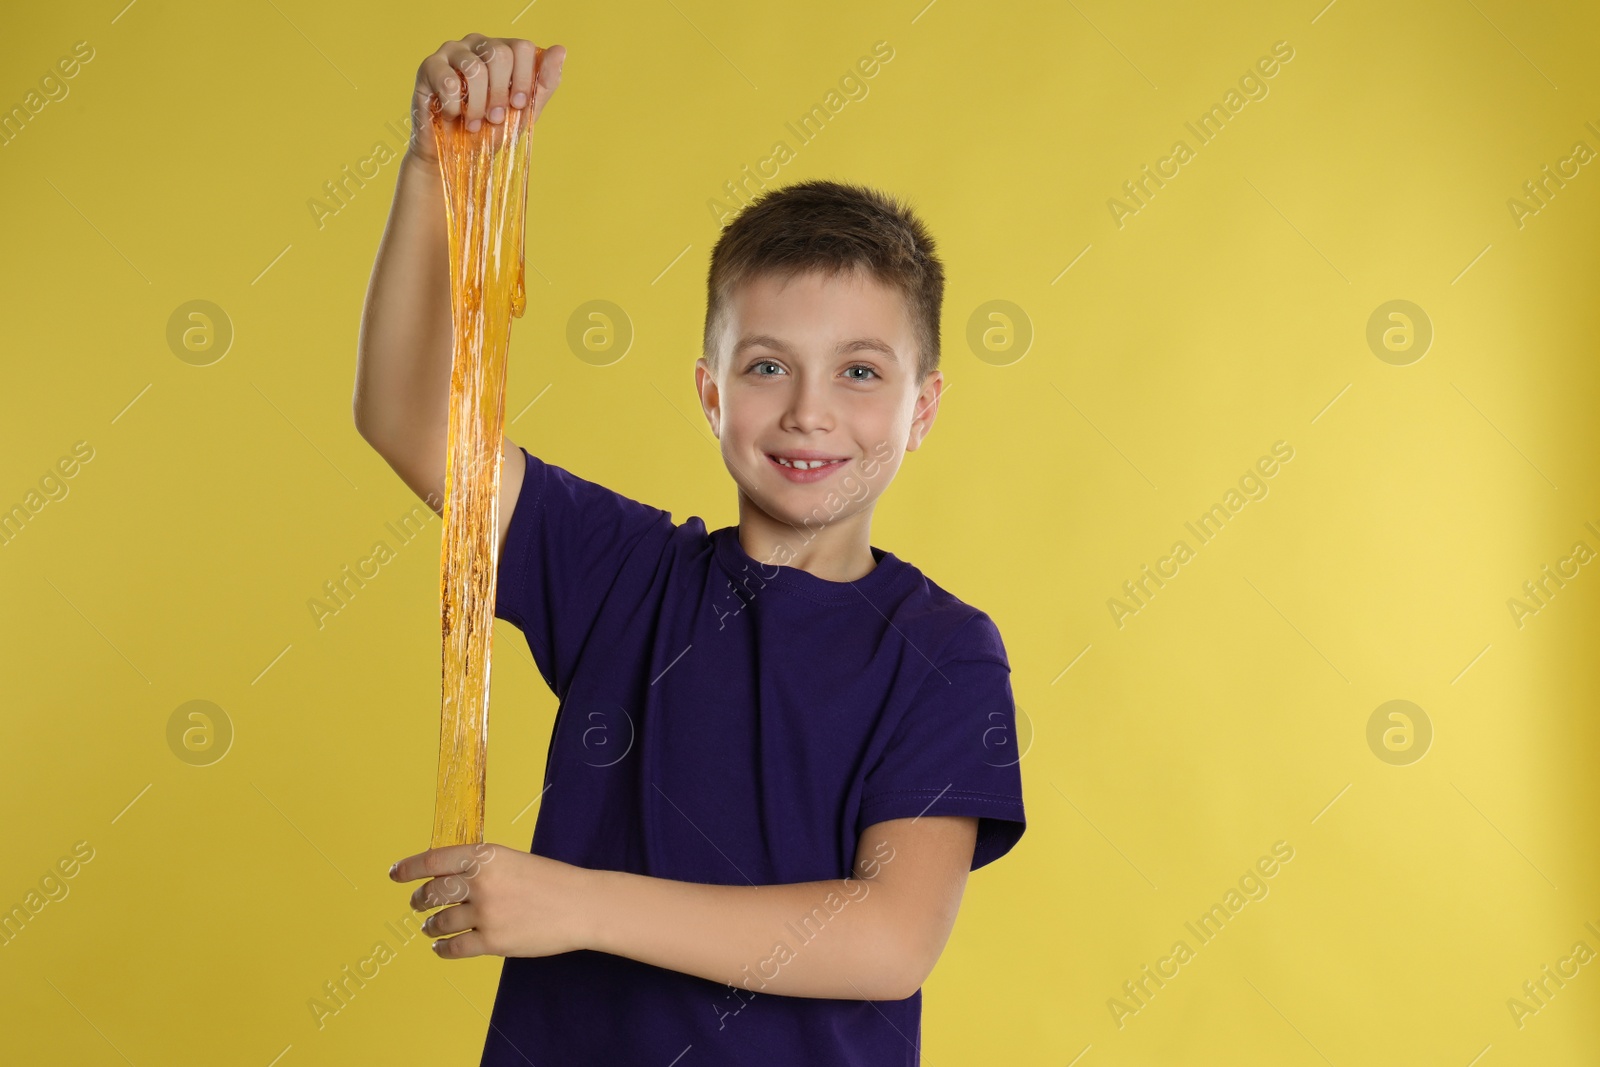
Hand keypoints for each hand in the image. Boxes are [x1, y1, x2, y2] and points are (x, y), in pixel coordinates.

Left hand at [389, 842, 593, 958]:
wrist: (581, 905)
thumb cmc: (550, 881)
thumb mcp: (512, 861)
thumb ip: (480, 868)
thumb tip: (445, 879)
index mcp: (485, 856)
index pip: (434, 860)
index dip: (409, 868)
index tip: (395, 873)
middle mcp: (481, 882)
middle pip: (432, 893)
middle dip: (420, 899)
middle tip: (417, 903)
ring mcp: (486, 913)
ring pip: (439, 922)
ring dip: (431, 926)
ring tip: (430, 927)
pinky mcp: (493, 942)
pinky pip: (454, 947)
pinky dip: (442, 948)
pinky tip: (441, 947)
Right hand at [406, 34, 566, 167]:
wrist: (458, 156)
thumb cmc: (491, 130)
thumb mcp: (525, 111)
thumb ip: (544, 82)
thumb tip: (560, 49)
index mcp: (502, 50)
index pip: (521, 47)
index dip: (525, 80)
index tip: (519, 105)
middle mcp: (477, 44)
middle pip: (500, 53)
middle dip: (502, 94)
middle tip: (496, 118)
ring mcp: (451, 52)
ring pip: (474, 67)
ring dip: (479, 104)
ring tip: (476, 123)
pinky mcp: (429, 67)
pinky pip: (449, 81)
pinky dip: (456, 107)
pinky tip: (454, 116)